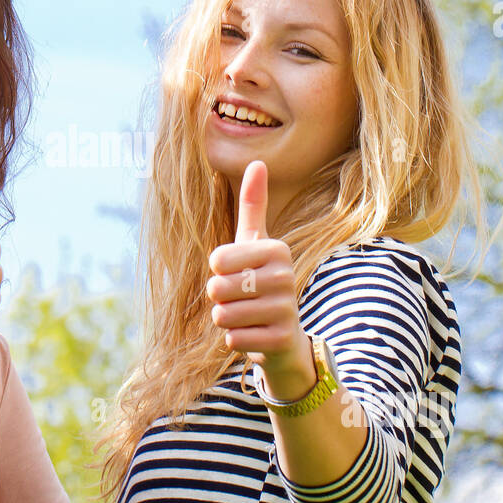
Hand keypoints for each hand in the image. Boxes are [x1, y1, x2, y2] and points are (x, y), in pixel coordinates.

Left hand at [205, 160, 308, 373]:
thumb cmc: (260, 282)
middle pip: (216, 288)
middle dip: (219, 299)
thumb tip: (257, 161)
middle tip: (242, 300)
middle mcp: (285, 277)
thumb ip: (253, 205)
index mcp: (277, 249)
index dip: (218, 272)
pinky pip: (232, 339)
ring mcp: (286, 309)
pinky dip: (235, 340)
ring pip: (222, 315)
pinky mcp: (280, 339)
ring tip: (248, 317)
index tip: (239, 274)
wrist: (285, 337)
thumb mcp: (255, 243)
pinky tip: (254, 335)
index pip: (217, 260)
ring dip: (226, 319)